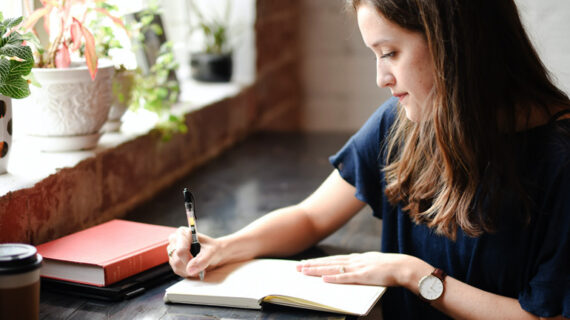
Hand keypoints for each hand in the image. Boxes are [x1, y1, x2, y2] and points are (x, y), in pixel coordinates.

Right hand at [167, 227, 222, 278]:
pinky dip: (188, 272)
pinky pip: (177, 270)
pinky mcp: (173, 260)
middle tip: (202, 265)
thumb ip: (202, 260)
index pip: (180, 250)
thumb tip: (190, 269)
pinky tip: (195, 268)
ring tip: (199, 266)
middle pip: (177, 260)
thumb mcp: (212, 252)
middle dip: (190, 266)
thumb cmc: (212, 248)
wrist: (213, 252)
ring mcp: (172, 251)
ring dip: (190, 270)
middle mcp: (175, 240)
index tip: (199, 262)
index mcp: (182, 233)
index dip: (189, 260)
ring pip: (176, 266)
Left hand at [296, 251, 429, 287]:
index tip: (306, 263)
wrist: (404, 267)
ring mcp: (358, 267)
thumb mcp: (373, 265)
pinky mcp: (363, 276)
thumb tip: (352, 271)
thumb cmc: (391, 268)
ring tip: (304, 271)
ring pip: (333, 268)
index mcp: (357, 258)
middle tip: (297, 267)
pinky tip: (323, 278)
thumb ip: (362, 267)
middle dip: (312, 264)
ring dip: (317, 270)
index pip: (333, 259)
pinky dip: (333, 278)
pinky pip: (345, 277)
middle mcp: (355, 260)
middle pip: (329, 262)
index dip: (319, 261)